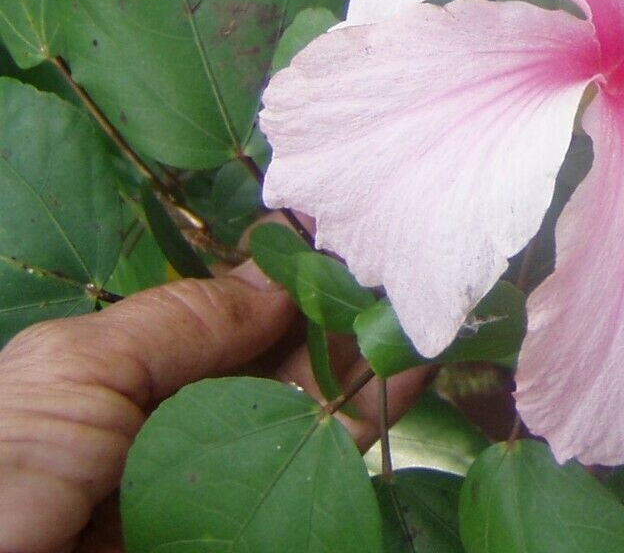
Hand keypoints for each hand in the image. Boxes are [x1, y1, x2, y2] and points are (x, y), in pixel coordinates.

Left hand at [0, 259, 425, 552]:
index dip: (280, 276)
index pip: (218, 319)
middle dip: (337, 312)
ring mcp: (215, 490)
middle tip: (403, 260)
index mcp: (116, 385)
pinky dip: (372, 424)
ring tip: (423, 303)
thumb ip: (182, 320)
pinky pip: (322, 479)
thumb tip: (278, 277)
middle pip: (274, 362)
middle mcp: (172, 433)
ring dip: (367, 360)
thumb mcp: (72, 370)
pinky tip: (412, 371)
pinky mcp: (257, 531)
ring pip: (308, 416)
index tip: (346, 228)